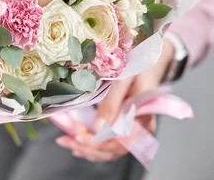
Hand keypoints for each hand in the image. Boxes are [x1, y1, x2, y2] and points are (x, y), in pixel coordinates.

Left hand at [56, 40, 174, 161]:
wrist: (149, 63)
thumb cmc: (138, 68)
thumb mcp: (123, 81)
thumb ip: (112, 104)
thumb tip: (99, 128)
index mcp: (143, 121)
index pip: (118, 143)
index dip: (96, 144)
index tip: (77, 135)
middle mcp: (139, 131)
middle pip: (112, 150)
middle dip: (86, 148)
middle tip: (65, 139)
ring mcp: (132, 132)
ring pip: (109, 150)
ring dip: (87, 149)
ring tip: (66, 141)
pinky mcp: (124, 128)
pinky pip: (108, 143)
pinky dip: (92, 145)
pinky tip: (77, 141)